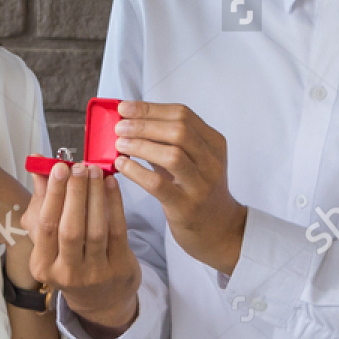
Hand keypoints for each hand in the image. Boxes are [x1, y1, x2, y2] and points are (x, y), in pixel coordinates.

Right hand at [27, 161, 141, 335]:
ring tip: (95, 171)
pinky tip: (111, 185)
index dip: (53, 195)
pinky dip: (114, 204)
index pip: (46, 226)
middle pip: (70, 228)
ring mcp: (95, 274)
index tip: (58, 168)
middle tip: (78, 167)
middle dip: (74, 193)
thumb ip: (44, 201)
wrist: (101, 299)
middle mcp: (67, 273)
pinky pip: (117, 231)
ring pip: (95, 229)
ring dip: (95, 195)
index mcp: (43, 266)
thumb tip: (39, 164)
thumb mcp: (51, 239)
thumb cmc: (71, 261)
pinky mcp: (118, 269)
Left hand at [112, 100, 247, 274]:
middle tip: (119, 127)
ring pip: (172, 155)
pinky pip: (159, 184)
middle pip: (179, 130)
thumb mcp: (192, 161)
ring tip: (119, 144)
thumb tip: (130, 120)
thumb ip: (167, 141)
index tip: (125, 107)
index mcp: (214, 143)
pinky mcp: (187, 207)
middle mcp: (212, 161)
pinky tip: (122, 165)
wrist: (219, 230)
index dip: (150, 108)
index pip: (183, 114)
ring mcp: (201, 185)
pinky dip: (137, 171)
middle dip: (144, 124)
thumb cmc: (197, 191)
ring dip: (140, 145)